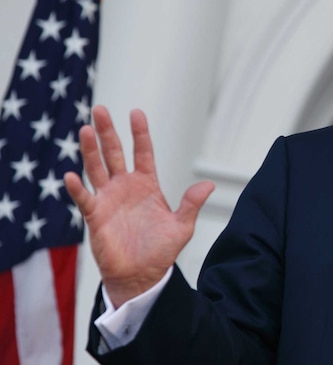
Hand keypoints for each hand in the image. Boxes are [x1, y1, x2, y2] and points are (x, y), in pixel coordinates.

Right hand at [64, 105, 213, 306]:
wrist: (142, 276)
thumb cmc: (161, 250)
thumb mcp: (182, 226)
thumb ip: (192, 203)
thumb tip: (209, 184)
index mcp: (147, 185)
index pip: (143, 152)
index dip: (140, 133)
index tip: (136, 112)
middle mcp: (125, 187)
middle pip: (114, 153)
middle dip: (107, 132)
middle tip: (100, 109)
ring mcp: (108, 199)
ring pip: (96, 168)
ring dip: (90, 150)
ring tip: (85, 130)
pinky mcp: (95, 216)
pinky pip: (84, 198)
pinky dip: (77, 188)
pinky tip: (70, 175)